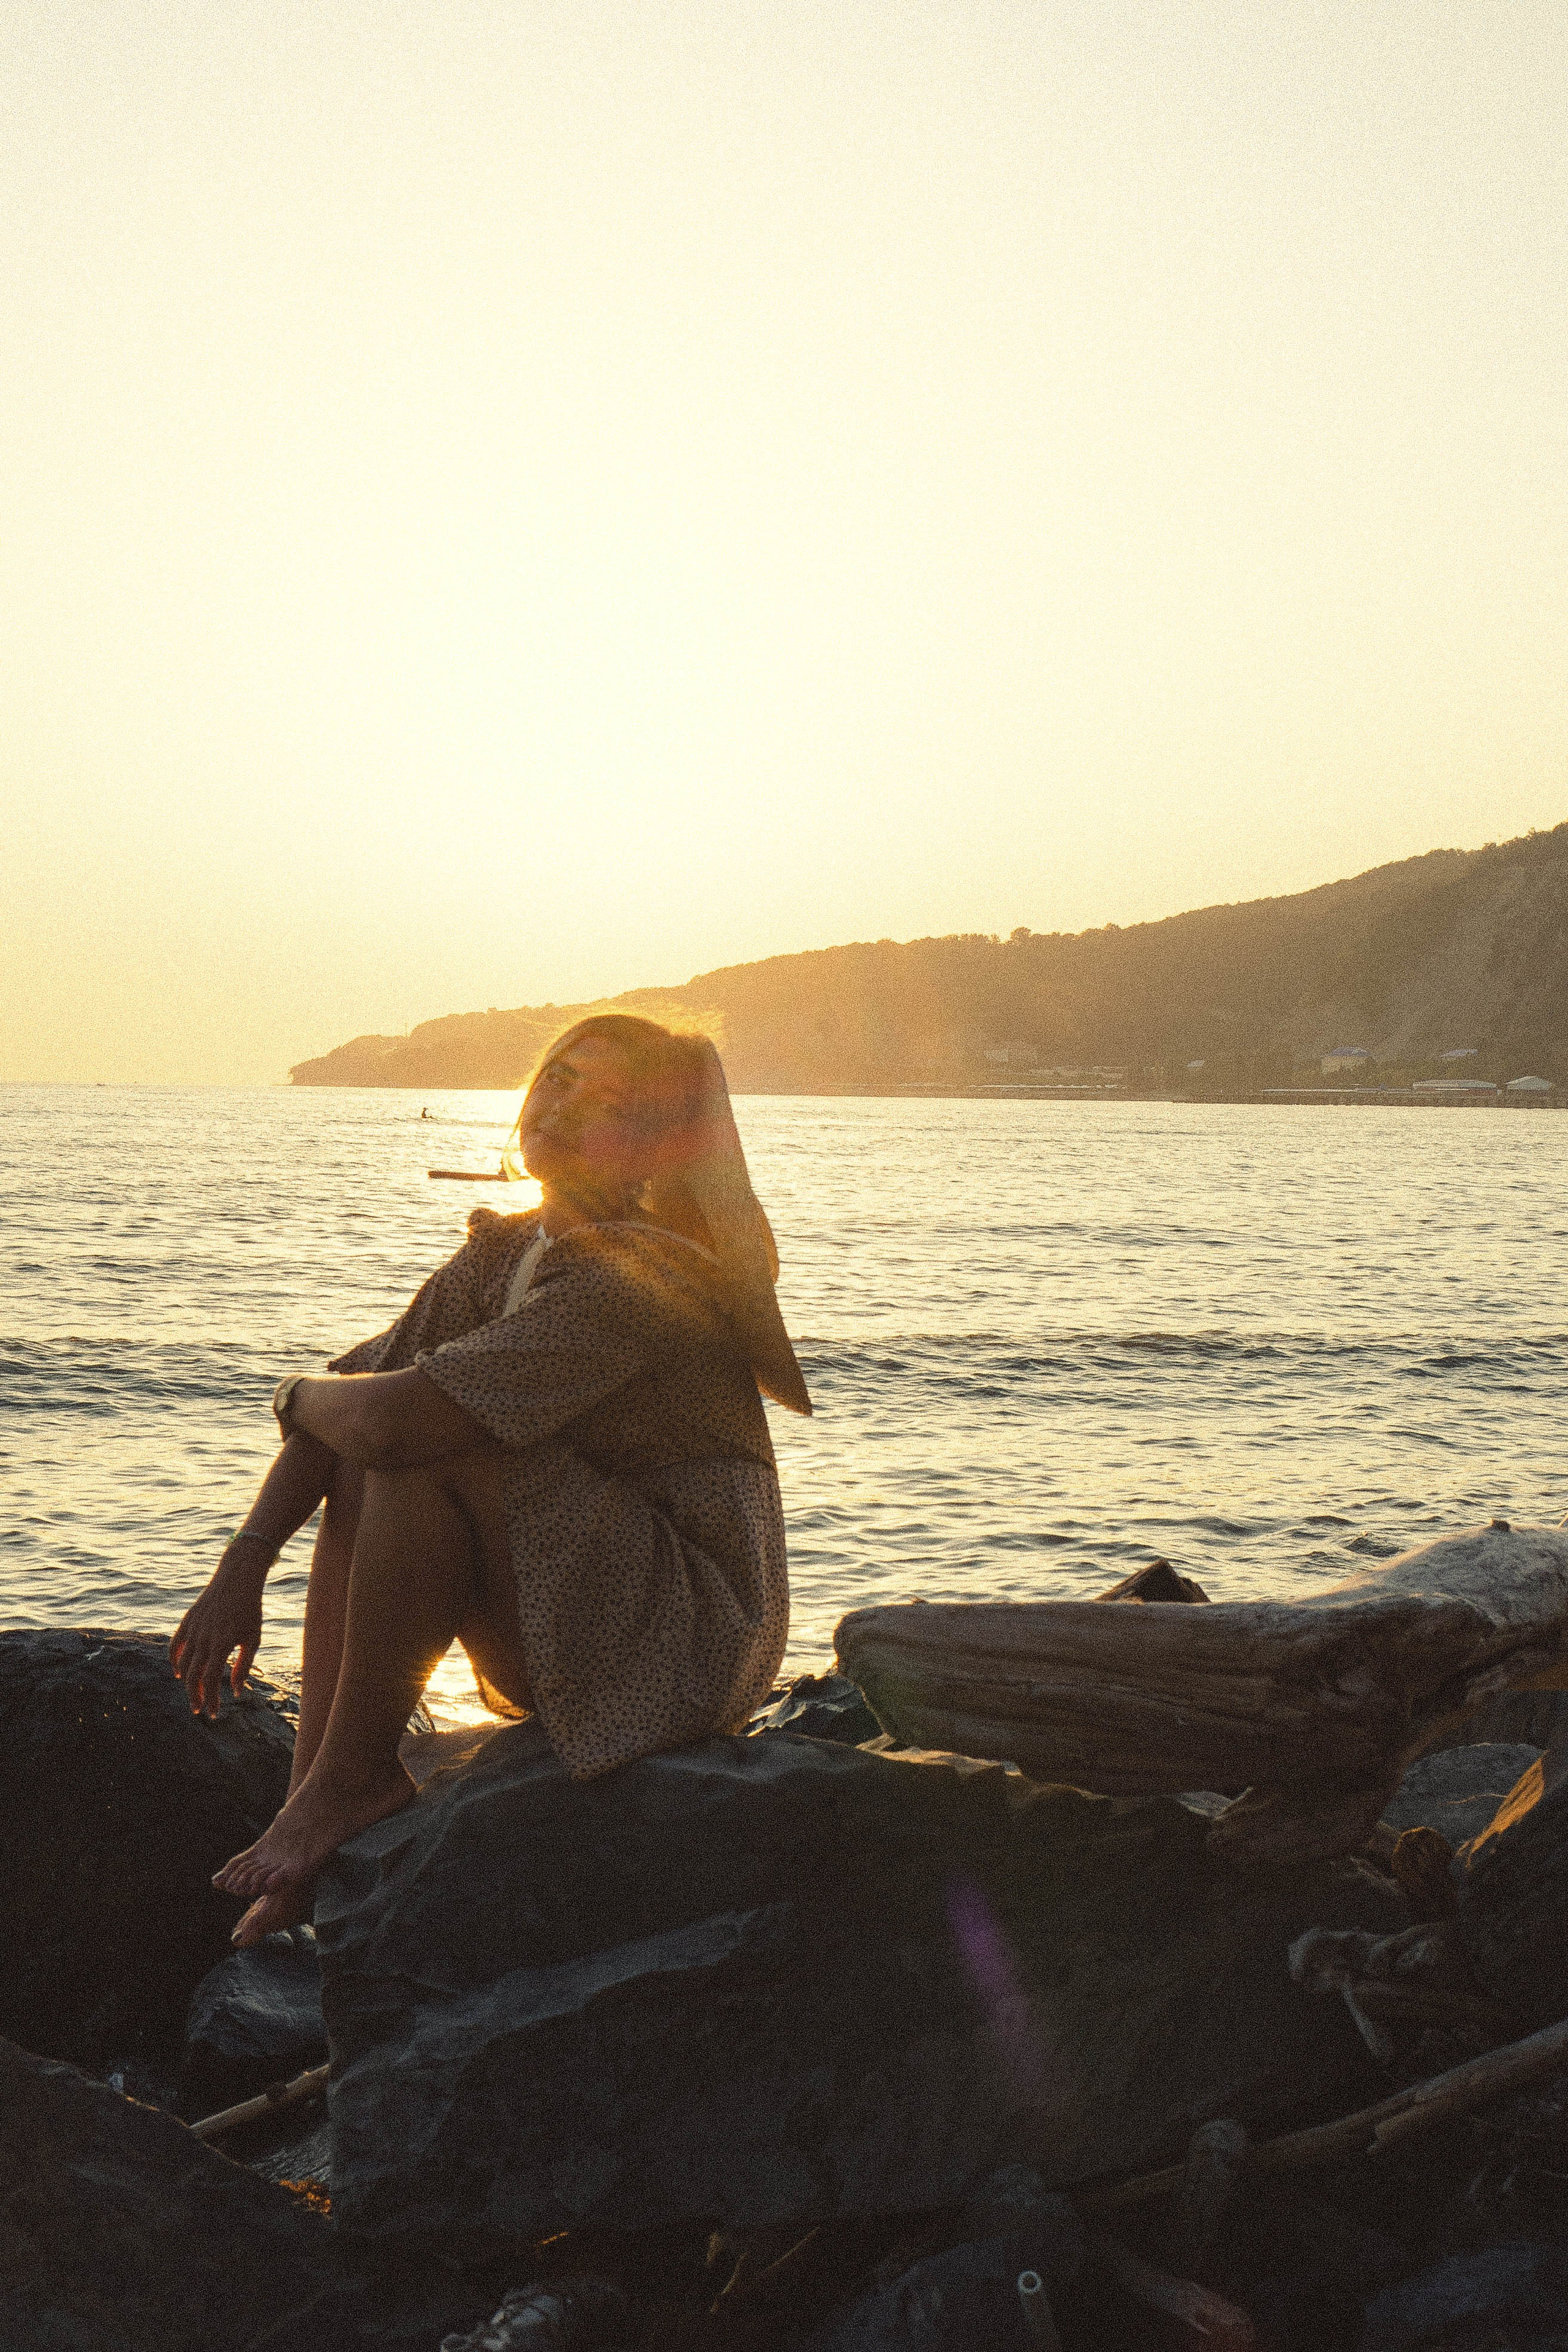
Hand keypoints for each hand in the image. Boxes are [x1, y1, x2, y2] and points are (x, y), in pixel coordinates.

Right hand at [170, 1542, 268, 1719]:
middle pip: (193, 1677)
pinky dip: (174, 1661)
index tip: (213, 1713)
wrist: (238, 1578)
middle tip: (199, 1711)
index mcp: (221, 1644)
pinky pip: (175, 1646)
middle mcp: (203, 1638)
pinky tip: (180, 1672)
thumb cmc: (250, 1610)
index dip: (211, 1700)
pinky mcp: (187, 1621)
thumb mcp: (253, 1639)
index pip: (210, 1680)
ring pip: (182, 1664)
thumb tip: (235, 1692)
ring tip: (195, 1694)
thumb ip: (243, 1667)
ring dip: (187, 1682)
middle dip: (196, 1697)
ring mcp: (193, 1629)